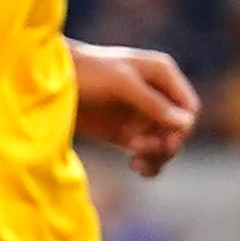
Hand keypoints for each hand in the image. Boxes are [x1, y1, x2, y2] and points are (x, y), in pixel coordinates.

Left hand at [71, 41, 200, 177]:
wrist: (50, 83)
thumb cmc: (87, 72)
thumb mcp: (121, 83)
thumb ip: (153, 103)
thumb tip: (186, 124)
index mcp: (162, 75)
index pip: (189, 108)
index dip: (181, 128)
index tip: (162, 140)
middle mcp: (158, 95)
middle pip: (180, 130)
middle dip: (164, 143)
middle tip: (139, 148)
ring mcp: (142, 116)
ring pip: (166, 145)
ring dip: (157, 157)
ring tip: (136, 162)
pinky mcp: (127, 134)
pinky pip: (149, 154)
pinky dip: (149, 164)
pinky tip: (136, 167)